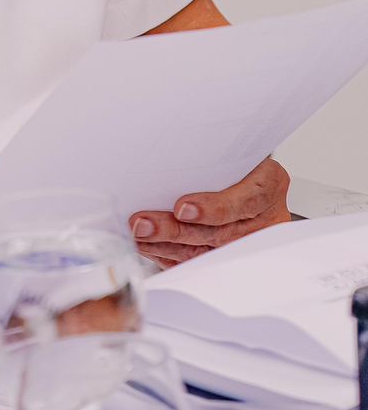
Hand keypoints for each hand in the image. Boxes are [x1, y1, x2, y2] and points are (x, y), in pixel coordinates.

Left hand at [129, 157, 290, 267]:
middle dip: (176, 230)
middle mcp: (265, 218)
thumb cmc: (238, 160)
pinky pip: (200, 262)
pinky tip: (149, 246)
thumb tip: (164, 159)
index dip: (214, 208)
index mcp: (270, 184)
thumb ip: (209, 158)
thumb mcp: (232, 147)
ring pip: (206, 251)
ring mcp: (250, 242)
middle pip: (220, 232)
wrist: (250, 174)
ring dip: (167, 245)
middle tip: (143, 225)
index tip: (181, 209)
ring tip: (139, 236)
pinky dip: (171, 256)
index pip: (247, 200)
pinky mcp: (232, 257)